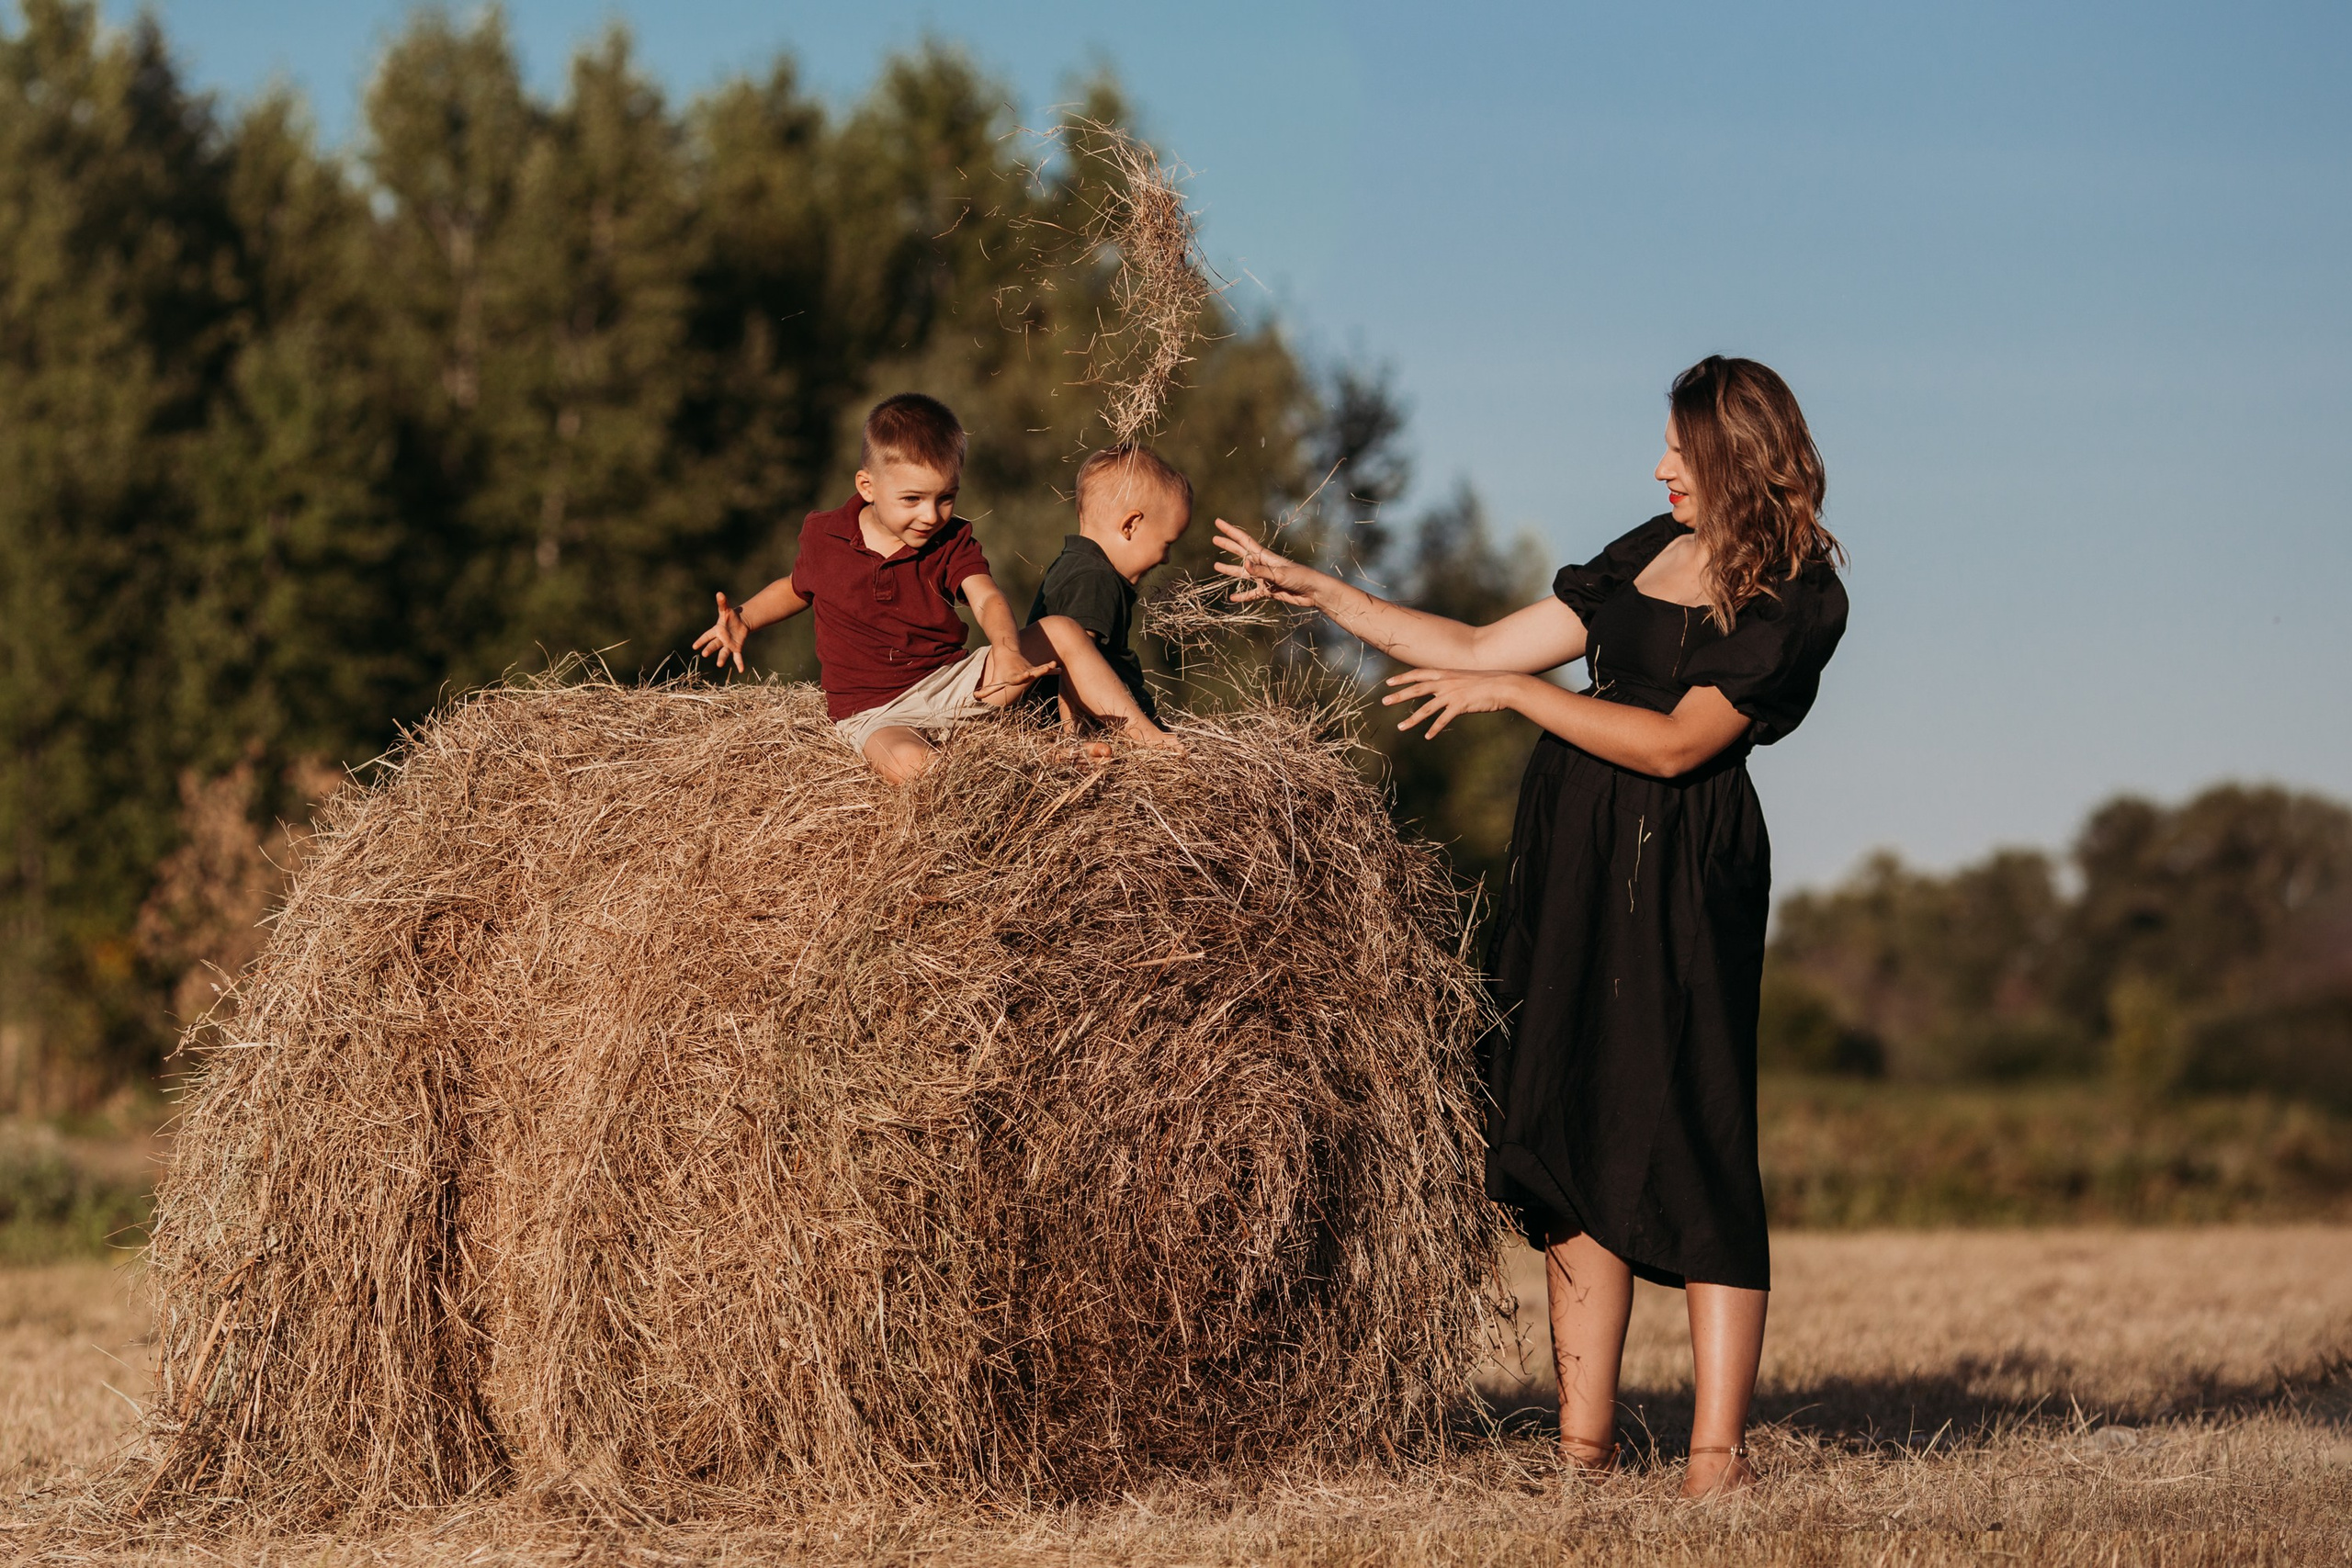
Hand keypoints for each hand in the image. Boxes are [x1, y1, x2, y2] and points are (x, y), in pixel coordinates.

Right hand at [692, 592, 749, 671]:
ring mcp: (728, 645)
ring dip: (722, 658)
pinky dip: (739, 663)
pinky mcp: (736, 648)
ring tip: (719, 665)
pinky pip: (737, 657)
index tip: (694, 646)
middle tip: (704, 654)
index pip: (707, 636)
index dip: (701, 640)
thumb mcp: (726, 609)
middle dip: (709, 649)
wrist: (741, 623)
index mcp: (717, 631)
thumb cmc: (731, 617)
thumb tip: (720, 593)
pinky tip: (741, 670)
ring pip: (724, 652)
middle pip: (714, 645)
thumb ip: (722, 603)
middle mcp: (721, 639)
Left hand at [976, 644, 1058, 701]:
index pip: (1018, 677)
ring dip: (1047, 668)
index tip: (1027, 674)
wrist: (1006, 652)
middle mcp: (1024, 672)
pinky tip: (1059, 670)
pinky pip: (1044, 669)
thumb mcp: (994, 681)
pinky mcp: (1034, 668)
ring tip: (1054, 665)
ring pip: (1039, 669)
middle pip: (1031, 672)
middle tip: (1044, 669)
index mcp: (1014, 676)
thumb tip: (975, 697)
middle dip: (1038, 671)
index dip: (1022, 676)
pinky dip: (1051, 670)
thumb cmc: (1000, 671)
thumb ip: (986, 690)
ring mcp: (1030, 669)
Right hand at [1211, 518, 1320, 606]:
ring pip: (1243, 573)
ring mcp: (1265, 578)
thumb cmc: (1301, 578)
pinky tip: (1232, 597)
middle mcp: (1263, 565)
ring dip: (1230, 569)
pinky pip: (1252, 593)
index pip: (1244, 541)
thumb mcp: (1280, 573)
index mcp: (1265, 557)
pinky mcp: (1269, 591)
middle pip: (1241, 553)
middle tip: (1214, 538)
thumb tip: (1244, 565)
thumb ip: (1261, 571)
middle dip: (1228, 545)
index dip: (1230, 531)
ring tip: (1216, 566)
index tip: (1218, 522)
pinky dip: (1243, 596)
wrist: (1314, 592)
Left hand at [1382, 668, 1523, 738]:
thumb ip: (1450, 683)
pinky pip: (1444, 719)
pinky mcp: (1461, 705)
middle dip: (1399, 695)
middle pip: (1417, 688)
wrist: (1505, 684)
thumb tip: (1438, 690)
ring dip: (1413, 719)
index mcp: (1446, 673)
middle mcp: (1446, 682)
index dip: (1403, 678)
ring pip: (1427, 708)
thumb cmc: (1486, 681)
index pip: (1419, 674)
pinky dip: (1435, 728)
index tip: (1388, 683)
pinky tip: (1428, 736)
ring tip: (1400, 727)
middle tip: (1384, 701)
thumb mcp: (1464, 678)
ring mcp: (1453, 694)